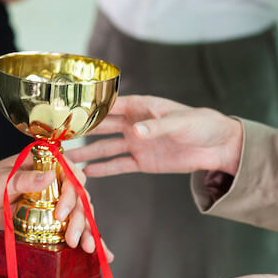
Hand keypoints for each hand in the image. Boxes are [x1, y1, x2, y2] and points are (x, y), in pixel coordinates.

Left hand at [0, 153, 98, 253]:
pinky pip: (69, 228)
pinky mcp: (50, 219)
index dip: (72, 193)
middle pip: (79, 197)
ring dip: (86, 231)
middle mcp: (55, 181)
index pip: (70, 174)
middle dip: (81, 218)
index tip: (61, 212)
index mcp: (46, 163)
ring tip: (87, 248)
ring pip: (79, 214)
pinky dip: (83, 239)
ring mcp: (54, 201)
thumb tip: (48, 176)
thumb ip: (25, 179)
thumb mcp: (2, 180)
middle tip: (74, 238)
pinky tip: (94, 253)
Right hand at [66, 95, 242, 177]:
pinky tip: (87, 172)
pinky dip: (104, 169)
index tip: (68, 110)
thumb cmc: (200, 124)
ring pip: (106, 147)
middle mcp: (134, 123)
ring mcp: (137, 143)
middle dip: (82, 131)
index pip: (110, 105)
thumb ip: (156, 127)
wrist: (218, 146)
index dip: (90, 108)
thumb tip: (134, 131)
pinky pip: (119, 165)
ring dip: (88, 153)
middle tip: (59, 136)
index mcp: (142, 106)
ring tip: (67, 159)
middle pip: (102, 127)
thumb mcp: (179, 122)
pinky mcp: (143, 161)